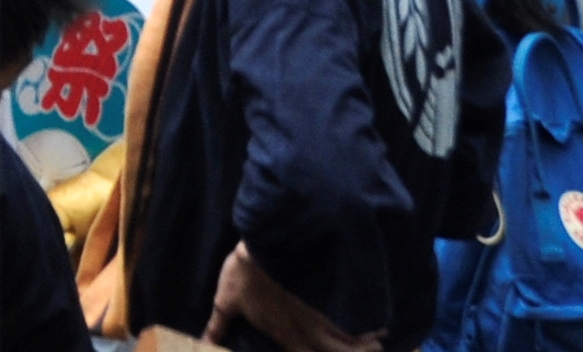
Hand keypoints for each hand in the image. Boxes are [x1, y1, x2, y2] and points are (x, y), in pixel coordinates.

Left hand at [211, 240, 381, 351]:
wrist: (264, 241)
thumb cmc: (243, 273)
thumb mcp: (226, 300)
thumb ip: (218, 325)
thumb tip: (203, 341)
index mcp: (286, 335)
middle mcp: (309, 329)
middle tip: (372, 351)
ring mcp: (322, 311)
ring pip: (352, 336)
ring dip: (365, 342)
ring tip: (379, 342)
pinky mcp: (330, 293)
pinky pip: (355, 312)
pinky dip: (368, 320)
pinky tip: (378, 320)